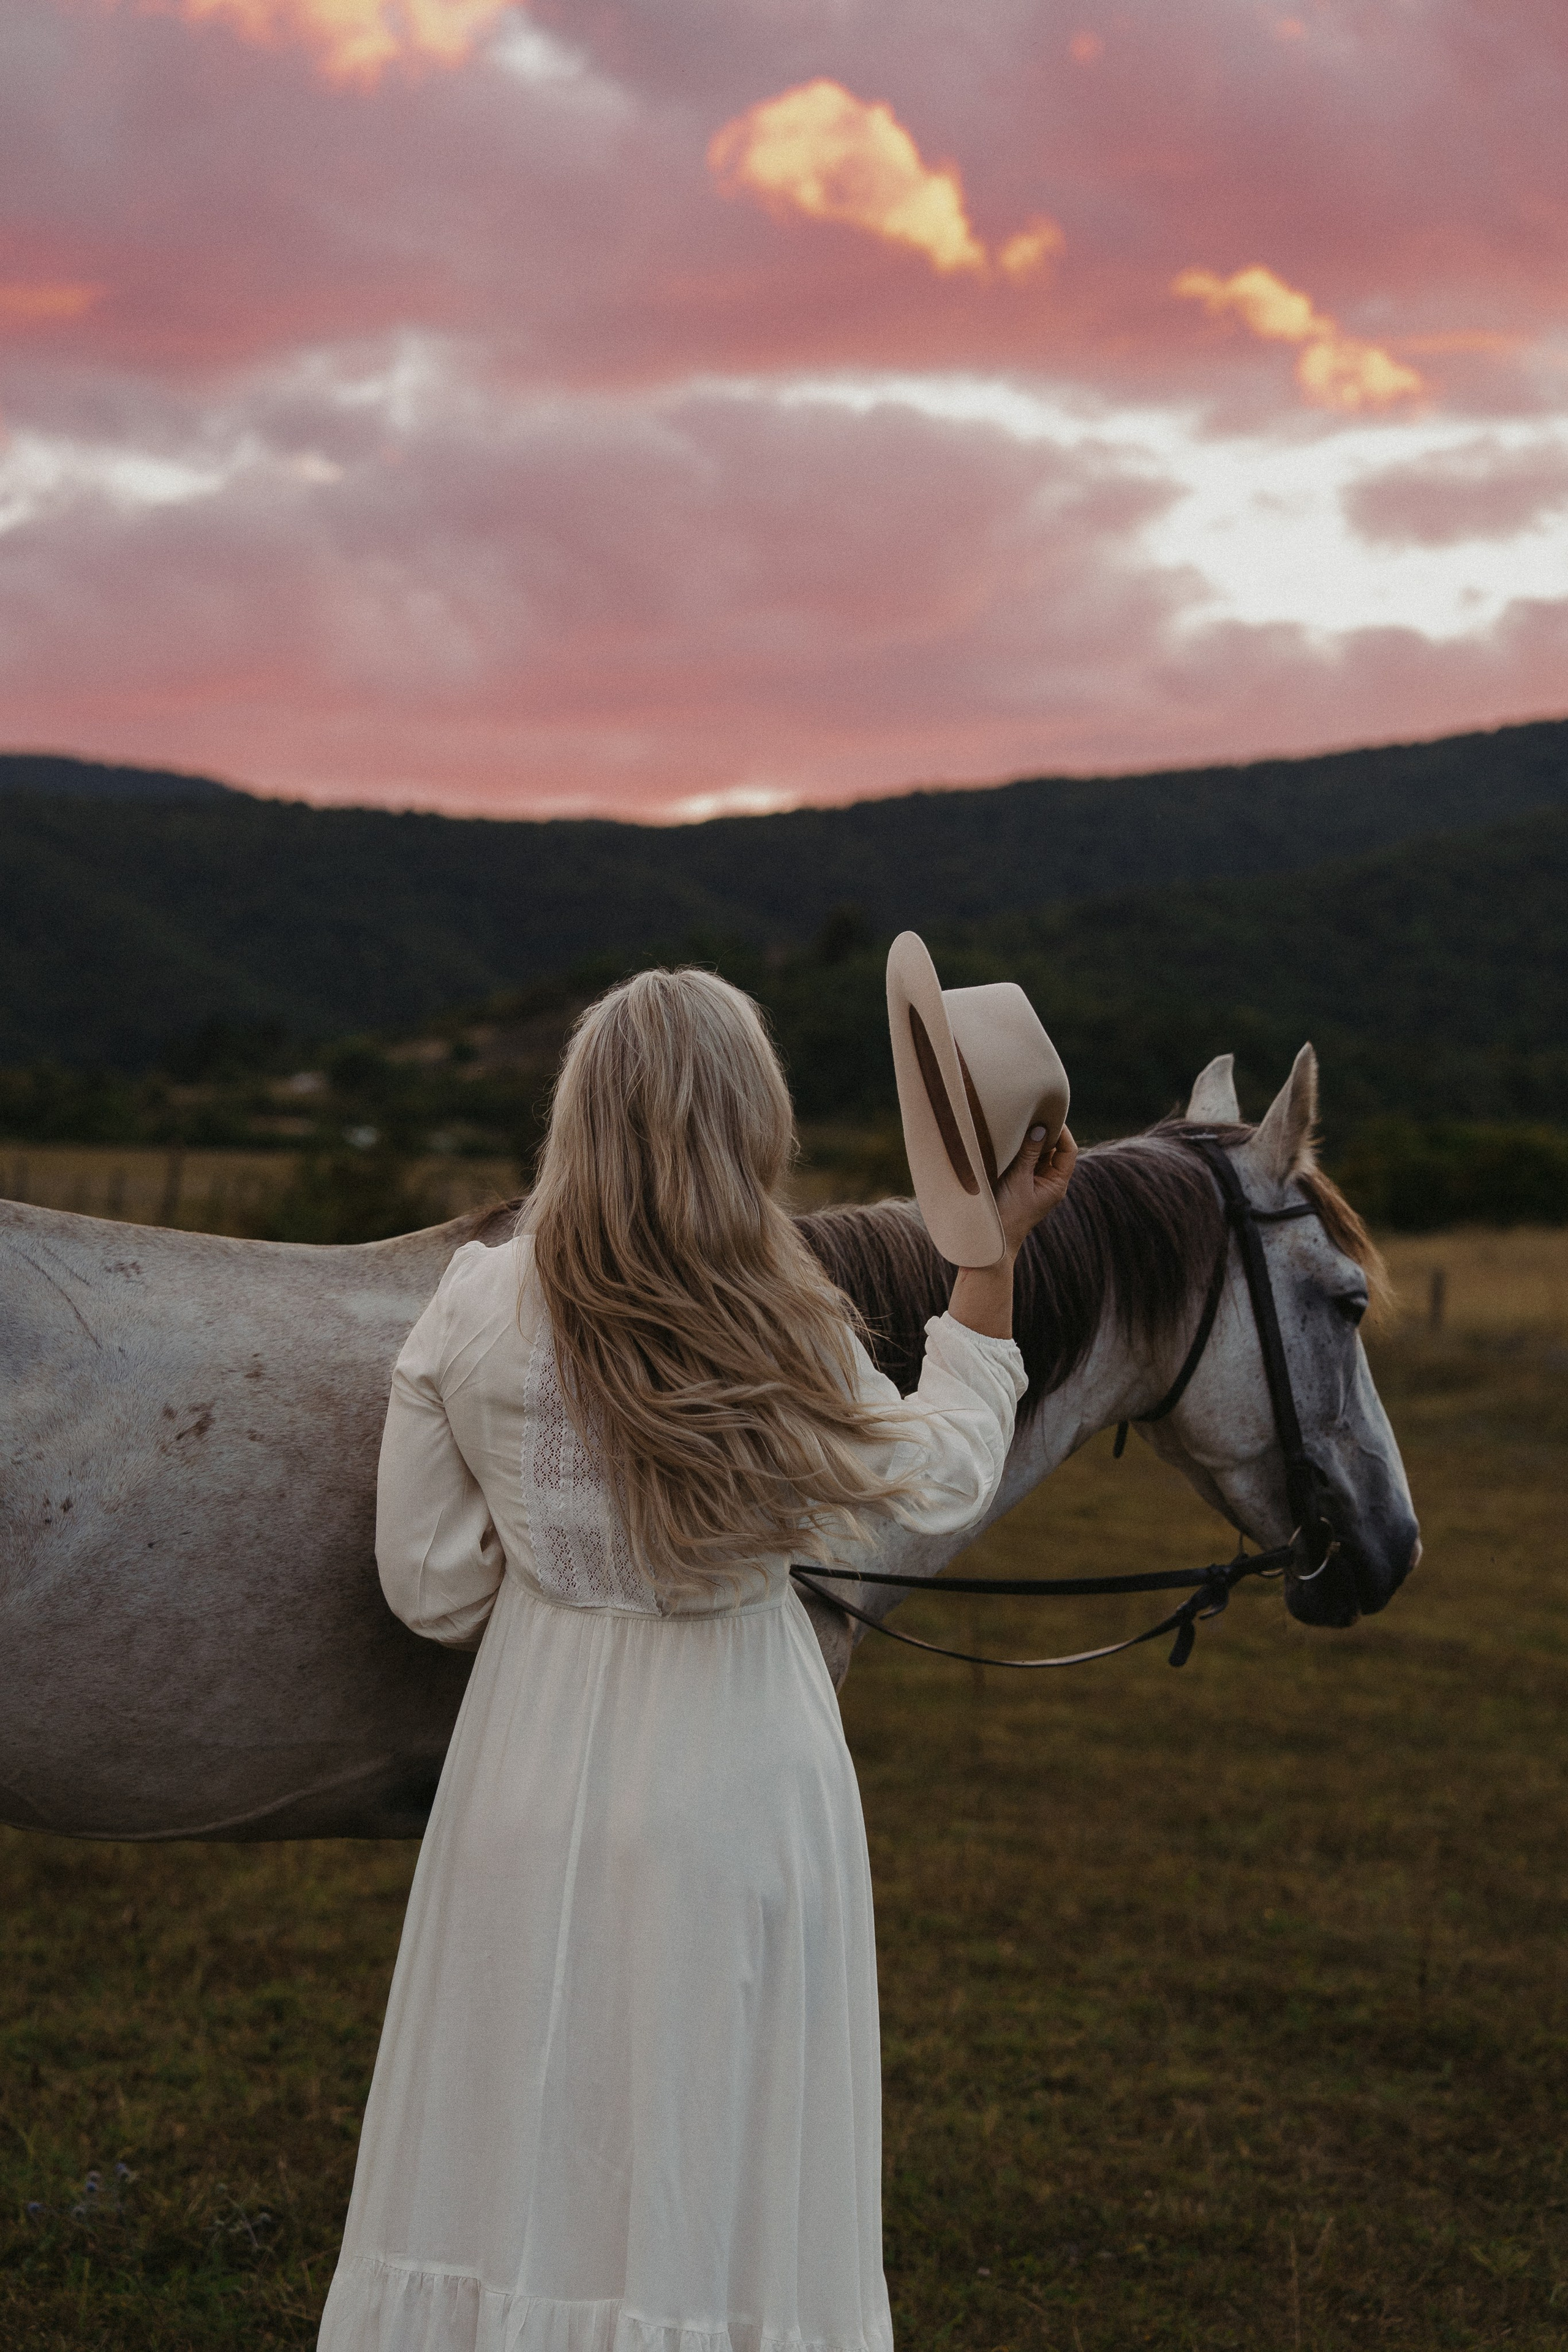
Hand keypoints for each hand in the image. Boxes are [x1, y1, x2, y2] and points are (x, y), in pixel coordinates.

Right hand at [994, 1123, 1077, 1258]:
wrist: (989, 1239)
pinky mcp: (1018, 1183)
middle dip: (1045, 1133)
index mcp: (1057, 1184)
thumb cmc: (1007, 1213)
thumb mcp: (1018, 1179)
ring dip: (1030, 1140)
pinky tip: (1010, 1139)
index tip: (1049, 1116)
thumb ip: (1029, 1152)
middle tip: (1032, 1114)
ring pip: (1038, 1154)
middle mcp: (1048, 1182)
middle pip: (1054, 1150)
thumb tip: (1041, 1127)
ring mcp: (1033, 1183)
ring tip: (1019, 1123)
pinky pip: (1024, 1161)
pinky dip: (1019, 1149)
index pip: (1068, 1151)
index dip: (1062, 1132)